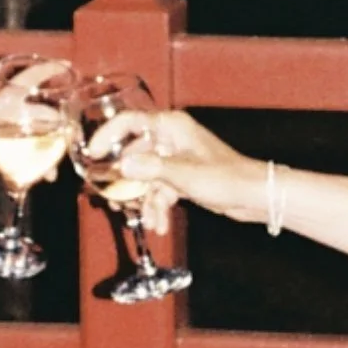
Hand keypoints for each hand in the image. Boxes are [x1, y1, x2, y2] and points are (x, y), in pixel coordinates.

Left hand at [0, 53, 75, 178]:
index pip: (24, 82)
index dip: (44, 72)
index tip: (66, 66)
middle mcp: (11, 117)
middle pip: (43, 112)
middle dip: (60, 120)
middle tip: (74, 132)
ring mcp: (15, 135)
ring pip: (44, 135)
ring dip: (56, 146)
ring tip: (63, 159)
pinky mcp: (15, 153)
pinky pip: (36, 157)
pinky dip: (45, 165)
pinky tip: (48, 176)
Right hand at [112, 108, 261, 223]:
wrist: (254, 196)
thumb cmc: (225, 177)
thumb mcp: (183, 174)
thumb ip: (150, 169)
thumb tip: (122, 166)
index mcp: (170, 126)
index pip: (129, 122)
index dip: (107, 135)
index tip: (93, 153)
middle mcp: (171, 138)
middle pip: (134, 155)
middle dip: (127, 182)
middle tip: (115, 201)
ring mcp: (176, 158)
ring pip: (147, 177)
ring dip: (146, 201)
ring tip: (147, 222)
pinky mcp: (182, 176)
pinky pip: (160, 189)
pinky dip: (158, 206)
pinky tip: (160, 226)